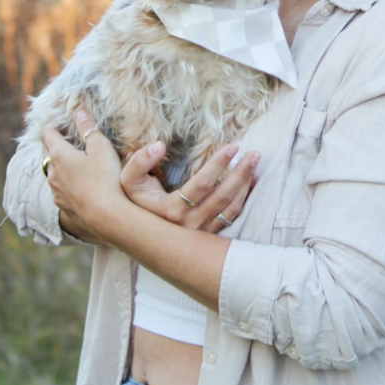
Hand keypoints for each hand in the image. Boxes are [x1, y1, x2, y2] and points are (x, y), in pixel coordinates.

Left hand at [41, 112, 123, 241]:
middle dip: (60, 148)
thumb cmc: (105, 178)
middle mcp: (53, 174)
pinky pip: (62, 191)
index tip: (59, 123)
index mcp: (60, 155)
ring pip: (56, 175)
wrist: (106, 216)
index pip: (48, 135)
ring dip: (64, 169)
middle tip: (74, 145)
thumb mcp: (101, 147)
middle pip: (51, 155)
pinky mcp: (64, 207)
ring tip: (80, 168)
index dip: (52, 126)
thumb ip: (89, 129)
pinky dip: (69, 186)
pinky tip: (83, 189)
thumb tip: (79, 112)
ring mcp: (57, 192)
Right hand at [121, 137, 259, 233]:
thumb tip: (159, 146)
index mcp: (171, 210)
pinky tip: (251, 184)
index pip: (201, 184)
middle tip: (255, 154)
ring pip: (230, 209)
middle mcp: (188, 225)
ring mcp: (200, 234)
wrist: (136, 235)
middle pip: (222, 196)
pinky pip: (231, 219)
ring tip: (255, 165)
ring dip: (245, 185)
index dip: (218, 164)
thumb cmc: (136, 203)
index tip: (233, 147)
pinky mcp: (208, 238)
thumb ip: (140, 161)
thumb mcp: (129, 181)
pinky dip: (243, 200)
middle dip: (241, 173)